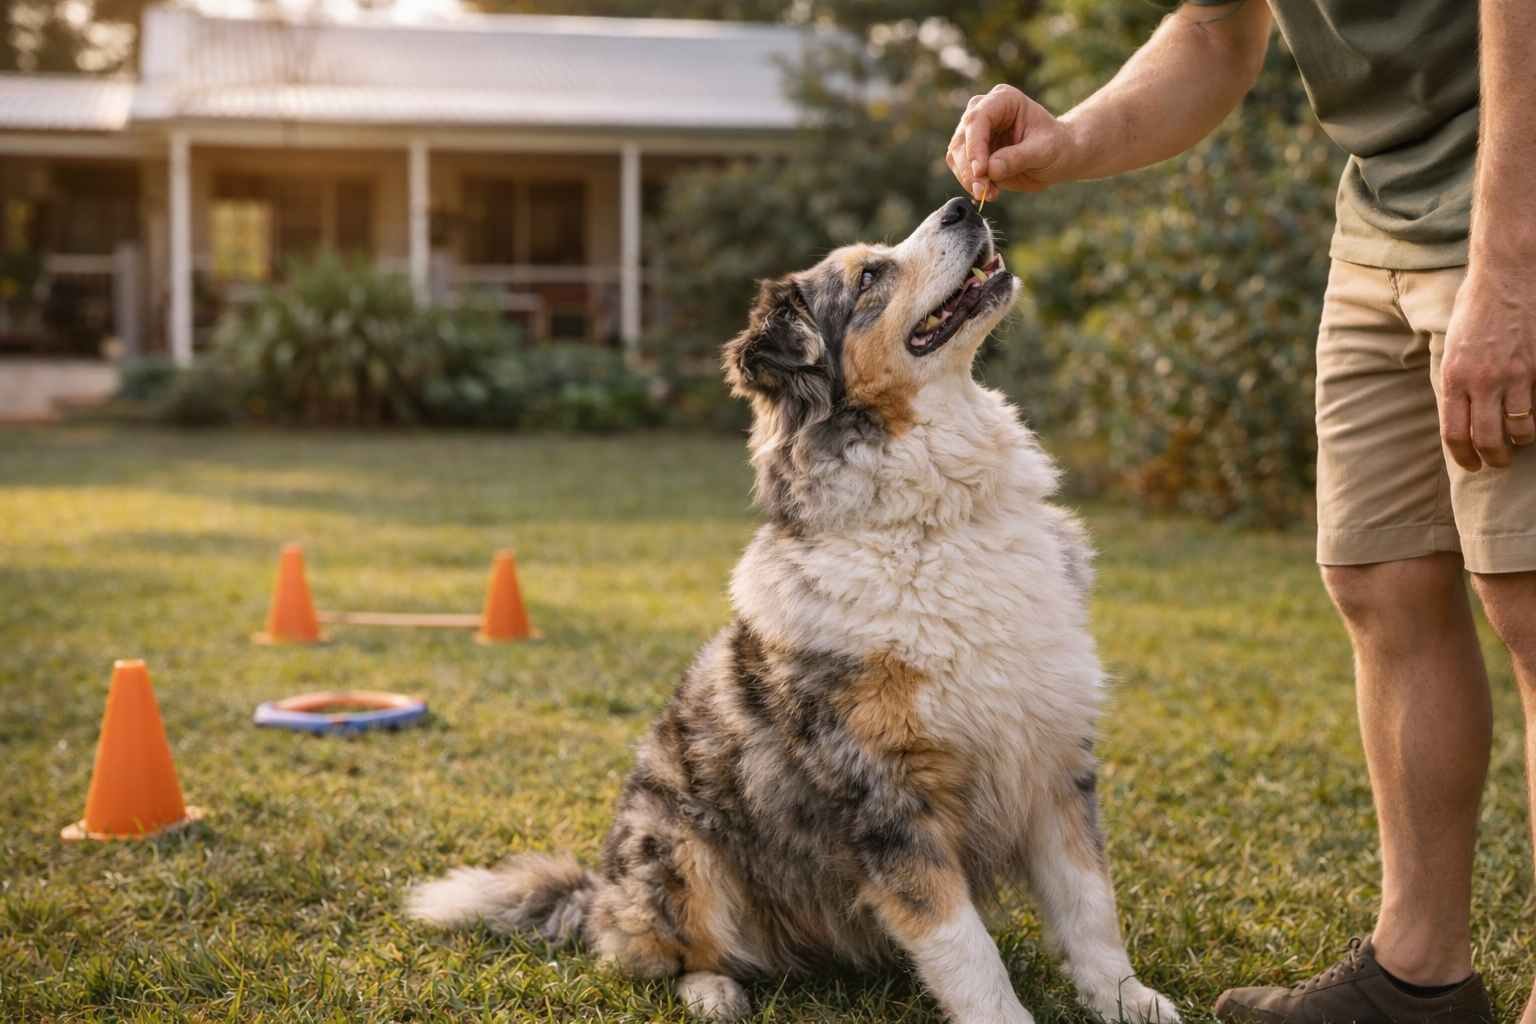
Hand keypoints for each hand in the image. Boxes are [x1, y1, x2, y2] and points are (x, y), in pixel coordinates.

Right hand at [945, 84, 1079, 200]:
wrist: (1058, 156)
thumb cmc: (1055, 146)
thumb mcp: (1044, 150)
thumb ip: (1017, 158)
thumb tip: (990, 170)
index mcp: (1003, 99)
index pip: (978, 119)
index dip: (975, 145)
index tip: (981, 171)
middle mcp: (984, 110)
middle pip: (962, 138)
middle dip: (969, 167)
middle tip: (983, 191)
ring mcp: (975, 131)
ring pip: (956, 154)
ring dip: (968, 178)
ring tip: (989, 194)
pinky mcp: (971, 151)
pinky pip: (961, 168)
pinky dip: (970, 183)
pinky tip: (988, 192)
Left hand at [1439, 260, 1535, 470]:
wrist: (1507, 273)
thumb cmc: (1476, 306)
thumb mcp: (1452, 346)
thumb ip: (1456, 378)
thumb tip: (1460, 408)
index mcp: (1453, 377)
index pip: (1454, 434)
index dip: (1463, 456)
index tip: (1470, 465)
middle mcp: (1481, 381)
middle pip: (1487, 439)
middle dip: (1493, 458)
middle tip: (1497, 461)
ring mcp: (1514, 374)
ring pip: (1519, 428)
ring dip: (1520, 440)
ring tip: (1519, 440)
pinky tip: (1535, 417)